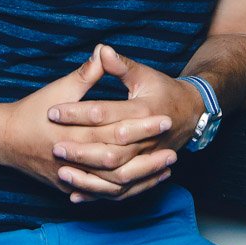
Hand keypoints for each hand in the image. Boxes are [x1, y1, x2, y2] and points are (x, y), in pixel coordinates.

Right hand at [0, 46, 176, 202]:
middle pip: (119, 161)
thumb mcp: (59, 89)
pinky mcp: (70, 187)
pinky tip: (144, 184)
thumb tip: (104, 51)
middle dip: (148, 156)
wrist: (2, 140)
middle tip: (174, 149)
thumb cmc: (31, 111)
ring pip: (114, 184)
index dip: (142, 125)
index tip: (165, 117)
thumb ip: (85, 74)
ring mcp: (72, 177)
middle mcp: (74, 159)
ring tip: (166, 169)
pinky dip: (125, 191)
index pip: (115, 130)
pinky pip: (103, 195)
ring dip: (142, 178)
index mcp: (74, 132)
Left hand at [46, 45, 204, 200]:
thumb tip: (101, 49)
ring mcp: (147, 159)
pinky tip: (76, 195)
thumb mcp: (144, 74)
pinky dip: (99, 193)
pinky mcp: (145, 173)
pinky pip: (122, 190)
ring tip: (63, 172)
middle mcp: (147, 140)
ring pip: (116, 175)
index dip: (77, 112)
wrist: (193, 113)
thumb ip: (121, 65)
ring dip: (89, 176)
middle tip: (55, 147)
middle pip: (110, 150)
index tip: (52, 111)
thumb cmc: (163, 91)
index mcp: (143, 111)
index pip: (104, 113)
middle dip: (81, 150)